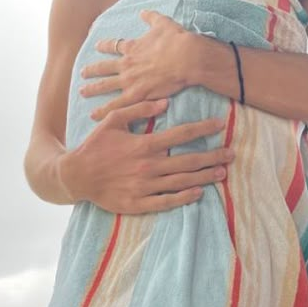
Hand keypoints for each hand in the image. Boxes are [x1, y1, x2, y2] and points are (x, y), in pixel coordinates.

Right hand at [57, 99, 232, 213]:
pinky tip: (198, 193)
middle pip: (188, 160)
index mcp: (144, 145)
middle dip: (212, 156)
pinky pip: (166, 202)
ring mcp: (144, 186)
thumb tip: (165, 102)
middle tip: (231, 153)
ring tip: (222, 173)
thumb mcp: (113, 121)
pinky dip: (183, 198)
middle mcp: (148, 166)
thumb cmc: (95, 146)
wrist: (75, 176)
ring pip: (181, 181)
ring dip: (204, 177)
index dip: (203, 129)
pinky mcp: (138, 203)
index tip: (220, 125)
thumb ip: (139, 110)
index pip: (181, 134)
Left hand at [80, 11, 198, 120]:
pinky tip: (94, 114)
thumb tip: (143, 12)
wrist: (185, 57)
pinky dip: (104, 110)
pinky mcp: (137, 94)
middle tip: (82, 73)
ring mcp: (130, 80)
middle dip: (92, 70)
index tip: (96, 46)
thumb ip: (151, 17)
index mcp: (132, 48)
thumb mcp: (162, 23)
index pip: (114, 46)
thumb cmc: (175, 40)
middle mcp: (127, 64)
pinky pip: (116, 105)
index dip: (104, 46)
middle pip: (104, 67)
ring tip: (82, 92)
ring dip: (93, 89)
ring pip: (105, 86)